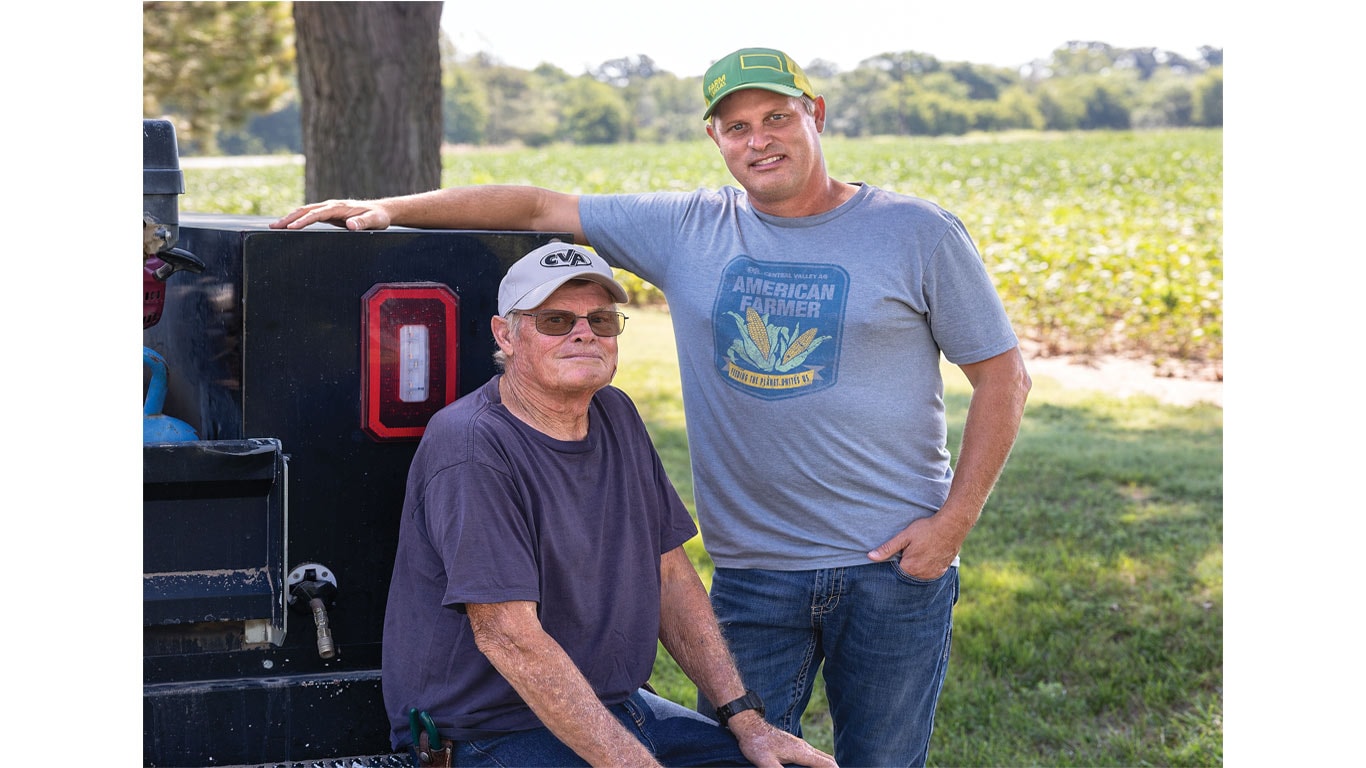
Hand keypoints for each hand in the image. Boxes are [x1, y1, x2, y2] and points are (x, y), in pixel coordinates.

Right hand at [270, 199, 391, 230]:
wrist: (381, 211)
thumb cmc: (378, 217)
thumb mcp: (375, 221)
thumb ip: (364, 223)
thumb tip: (350, 225)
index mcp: (339, 207)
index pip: (317, 214)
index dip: (303, 221)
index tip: (291, 227)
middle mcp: (331, 206)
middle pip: (306, 210)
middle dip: (289, 218)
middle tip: (273, 227)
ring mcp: (329, 209)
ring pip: (305, 211)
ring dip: (290, 218)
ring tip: (275, 227)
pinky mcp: (329, 214)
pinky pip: (310, 215)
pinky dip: (298, 219)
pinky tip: (289, 226)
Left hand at [728, 712, 838, 767]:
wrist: (749, 726)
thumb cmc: (756, 743)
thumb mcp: (765, 762)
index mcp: (802, 752)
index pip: (827, 764)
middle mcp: (804, 747)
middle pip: (828, 760)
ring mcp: (800, 745)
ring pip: (821, 757)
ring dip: (827, 767)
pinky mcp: (794, 745)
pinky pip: (813, 755)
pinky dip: (819, 764)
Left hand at [867, 515, 957, 579]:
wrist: (952, 526)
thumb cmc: (927, 529)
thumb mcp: (904, 536)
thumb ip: (887, 548)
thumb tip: (870, 557)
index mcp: (909, 568)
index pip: (895, 570)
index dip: (895, 560)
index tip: (900, 551)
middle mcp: (921, 575)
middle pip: (907, 573)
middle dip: (906, 564)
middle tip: (912, 549)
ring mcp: (933, 574)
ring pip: (918, 574)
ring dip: (916, 566)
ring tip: (920, 551)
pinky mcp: (942, 571)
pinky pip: (930, 573)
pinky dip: (927, 567)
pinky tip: (928, 555)